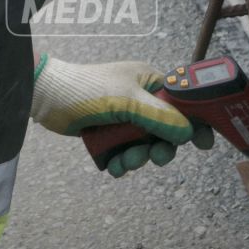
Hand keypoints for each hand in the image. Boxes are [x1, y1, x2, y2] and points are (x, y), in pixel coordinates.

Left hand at [30, 56, 212, 177]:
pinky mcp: (109, 132)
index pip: (185, 101)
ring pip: (146, 144)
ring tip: (125, 162)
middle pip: (167, 129)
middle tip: (155, 158)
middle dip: (161, 147)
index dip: (197, 122)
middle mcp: (141, 98)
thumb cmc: (86, 89)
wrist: (45, 98)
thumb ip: (160, 117)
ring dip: (139, 157)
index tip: (203, 144)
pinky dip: (123, 162)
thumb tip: (188, 134)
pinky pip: (126, 151)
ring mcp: (125, 116)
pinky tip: (113, 166)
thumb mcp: (127, 101)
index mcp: (150, 81)